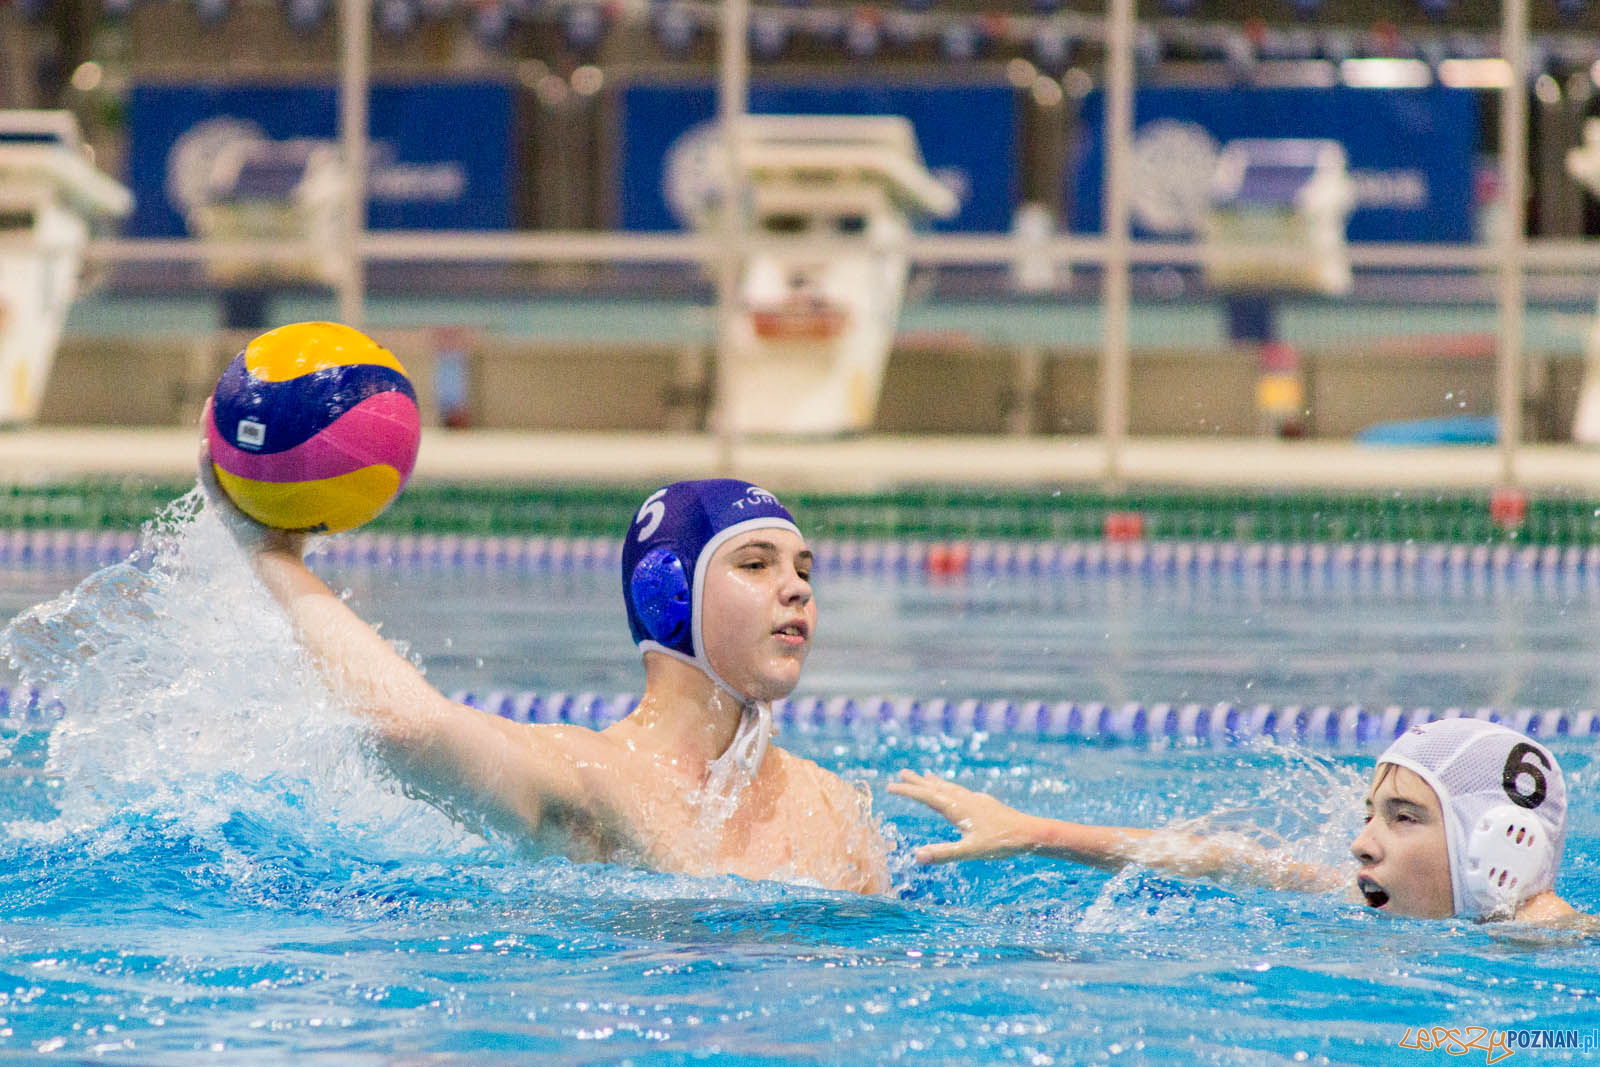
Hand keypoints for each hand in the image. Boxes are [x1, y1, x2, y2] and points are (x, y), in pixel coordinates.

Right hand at [198, 399, 306, 557]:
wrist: (281, 562)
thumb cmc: (298, 540)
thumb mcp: (307, 504)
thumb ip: (316, 484)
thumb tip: (345, 463)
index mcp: (248, 490)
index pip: (241, 456)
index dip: (238, 433)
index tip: (244, 408)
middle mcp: (233, 493)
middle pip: (223, 451)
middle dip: (220, 424)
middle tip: (222, 399)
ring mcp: (224, 500)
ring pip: (210, 460)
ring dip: (205, 433)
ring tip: (208, 408)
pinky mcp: (220, 509)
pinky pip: (209, 481)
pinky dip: (205, 462)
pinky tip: (204, 442)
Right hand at [887, 770, 1036, 864]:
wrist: (1030, 833)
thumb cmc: (1000, 843)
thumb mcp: (970, 851)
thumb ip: (943, 853)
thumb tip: (916, 856)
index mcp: (957, 808)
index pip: (926, 796)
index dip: (907, 791)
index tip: (890, 786)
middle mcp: (964, 799)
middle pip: (936, 787)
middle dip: (918, 782)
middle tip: (902, 772)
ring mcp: (976, 800)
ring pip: (950, 788)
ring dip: (935, 782)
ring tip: (926, 776)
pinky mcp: (985, 804)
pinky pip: (962, 792)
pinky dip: (951, 788)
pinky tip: (957, 793)